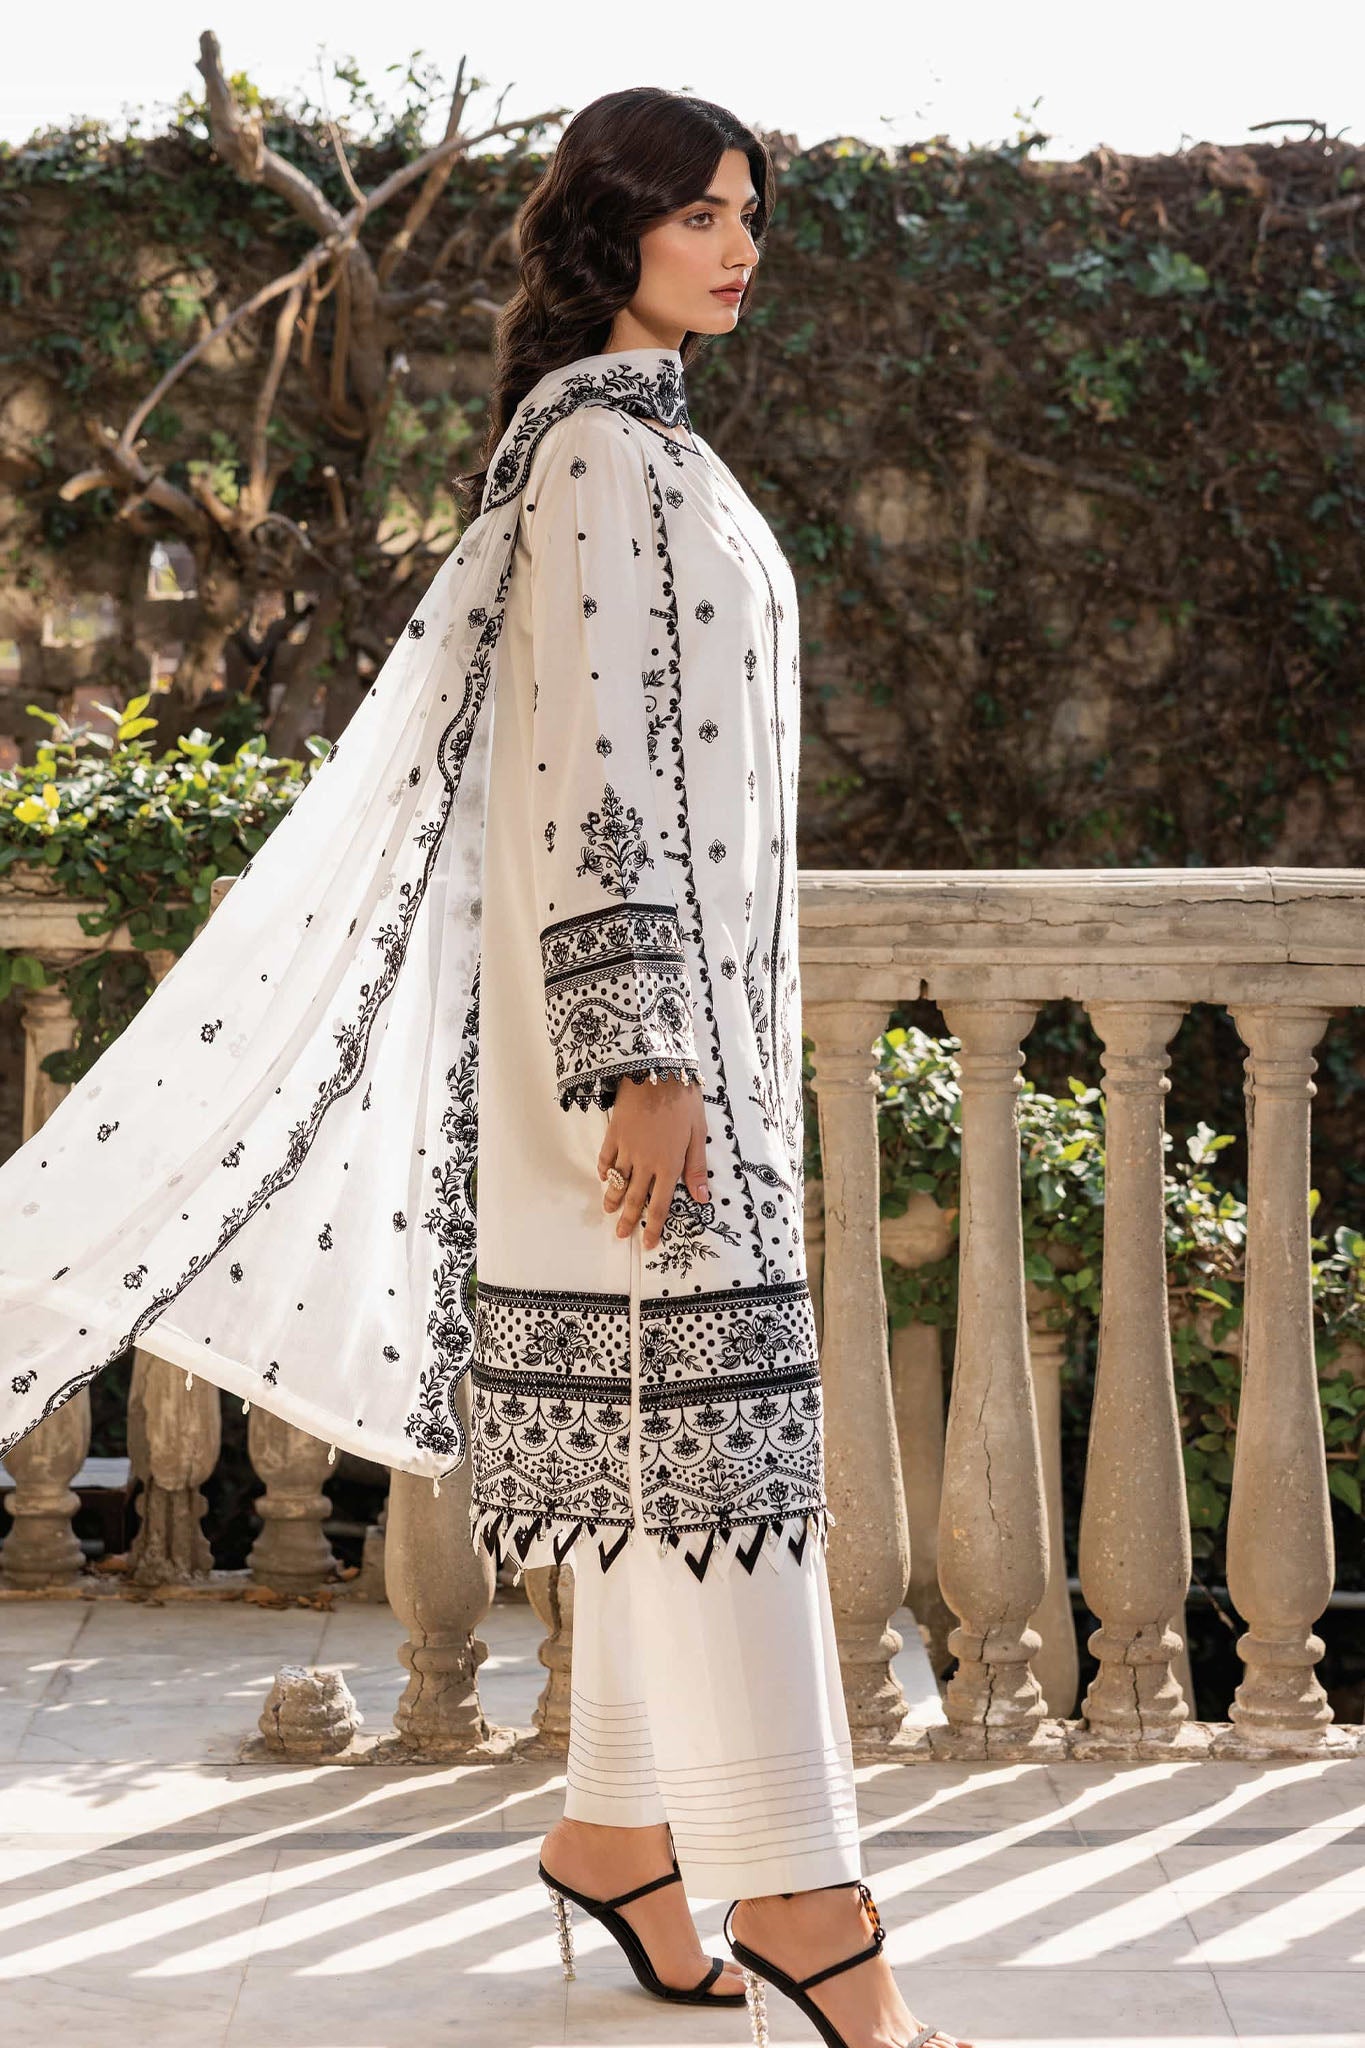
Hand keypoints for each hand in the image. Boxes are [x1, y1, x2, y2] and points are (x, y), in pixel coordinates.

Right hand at [598, 1074, 708, 1249]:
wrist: (656, 1071)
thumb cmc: (684, 1101)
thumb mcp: (699, 1134)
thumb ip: (697, 1168)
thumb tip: (702, 1198)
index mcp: (669, 1165)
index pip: (660, 1206)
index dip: (654, 1227)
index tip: (648, 1244)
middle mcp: (646, 1163)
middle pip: (634, 1198)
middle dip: (628, 1220)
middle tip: (621, 1236)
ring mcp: (627, 1149)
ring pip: (616, 1182)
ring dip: (612, 1199)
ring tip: (609, 1212)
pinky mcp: (614, 1134)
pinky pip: (606, 1158)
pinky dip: (604, 1170)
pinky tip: (604, 1177)